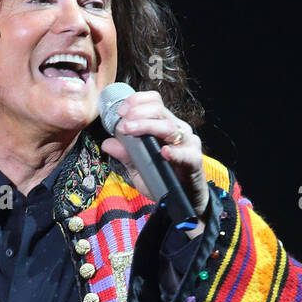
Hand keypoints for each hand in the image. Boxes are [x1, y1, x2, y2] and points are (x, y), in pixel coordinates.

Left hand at [100, 90, 209, 218]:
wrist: (184, 199)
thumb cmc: (163, 179)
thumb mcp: (139, 168)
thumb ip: (125, 155)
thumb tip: (107, 143)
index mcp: (164, 126)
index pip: (153, 102)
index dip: (136, 101)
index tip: (119, 111)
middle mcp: (177, 129)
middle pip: (158, 109)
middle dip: (136, 112)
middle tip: (121, 123)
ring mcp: (187, 143)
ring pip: (168, 126)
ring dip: (145, 126)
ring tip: (129, 131)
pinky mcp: (194, 160)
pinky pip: (185, 153)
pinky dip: (174, 152)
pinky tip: (163, 153)